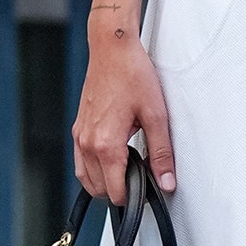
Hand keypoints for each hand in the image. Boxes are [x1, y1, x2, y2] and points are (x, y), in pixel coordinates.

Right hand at [73, 30, 176, 199]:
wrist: (112, 49)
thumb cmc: (133, 75)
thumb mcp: (156, 116)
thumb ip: (161, 153)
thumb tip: (167, 181)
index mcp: (106, 144)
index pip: (115, 191)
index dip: (133, 196)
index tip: (147, 189)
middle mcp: (87, 143)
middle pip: (99, 190)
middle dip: (119, 190)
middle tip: (141, 177)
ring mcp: (80, 135)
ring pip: (86, 178)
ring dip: (105, 182)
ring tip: (128, 170)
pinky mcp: (78, 128)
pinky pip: (81, 161)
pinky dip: (94, 169)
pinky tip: (112, 159)